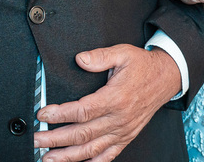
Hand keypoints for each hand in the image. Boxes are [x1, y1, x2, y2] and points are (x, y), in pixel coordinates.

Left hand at [34, 44, 180, 161]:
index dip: (59, 114)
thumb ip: (100, 56)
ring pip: (92, 149)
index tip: (43, 114)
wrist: (166, 78)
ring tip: (48, 158)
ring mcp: (123, 131)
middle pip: (82, 134)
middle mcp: (119, 119)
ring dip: (68, 156)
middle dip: (55, 139)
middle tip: (36, 139)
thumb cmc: (143, 66)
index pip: (82, 111)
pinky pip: (108, 155)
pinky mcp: (126, 137)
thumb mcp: (122, 53)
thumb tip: (80, 59)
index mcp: (115, 98)